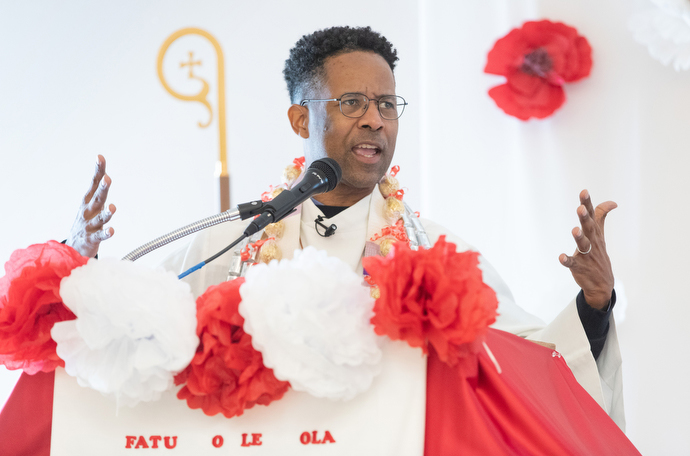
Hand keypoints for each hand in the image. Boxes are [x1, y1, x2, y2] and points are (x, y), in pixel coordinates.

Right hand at [66, 155, 115, 256]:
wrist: (72, 247)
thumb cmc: (86, 223)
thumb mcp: (92, 206)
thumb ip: (99, 192)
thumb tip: (105, 175)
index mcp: (88, 201)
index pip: (94, 183)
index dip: (98, 171)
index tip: (100, 157)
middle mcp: (88, 211)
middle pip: (96, 199)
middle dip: (101, 189)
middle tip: (107, 179)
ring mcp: (89, 225)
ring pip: (99, 218)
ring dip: (105, 213)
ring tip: (112, 208)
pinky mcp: (91, 239)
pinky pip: (99, 236)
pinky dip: (105, 233)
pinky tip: (112, 230)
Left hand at [559, 190, 616, 309]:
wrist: (602, 283)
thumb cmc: (598, 253)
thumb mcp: (600, 234)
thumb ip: (601, 216)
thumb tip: (612, 202)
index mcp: (594, 233)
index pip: (592, 215)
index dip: (587, 203)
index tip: (584, 191)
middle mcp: (592, 242)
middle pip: (589, 228)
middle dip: (585, 218)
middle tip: (580, 208)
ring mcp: (586, 255)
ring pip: (583, 245)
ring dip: (579, 238)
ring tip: (574, 230)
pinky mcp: (579, 267)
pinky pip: (572, 263)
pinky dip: (567, 260)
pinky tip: (561, 257)